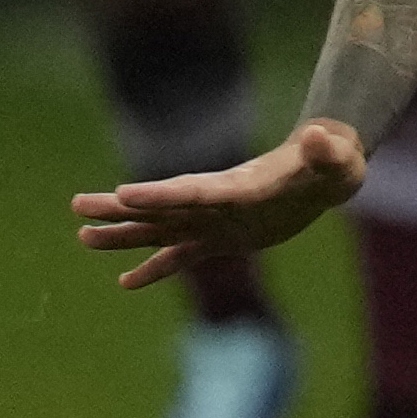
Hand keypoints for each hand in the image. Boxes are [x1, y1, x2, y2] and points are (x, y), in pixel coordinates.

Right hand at [73, 120, 366, 289]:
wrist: (326, 173)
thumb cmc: (334, 163)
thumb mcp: (337, 160)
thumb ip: (326, 152)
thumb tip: (319, 135)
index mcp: (240, 186)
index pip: (194, 190)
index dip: (162, 194)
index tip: (124, 193)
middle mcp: (218, 202)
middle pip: (163, 207)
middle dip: (122, 209)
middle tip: (78, 206)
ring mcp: (216, 221)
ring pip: (161, 230)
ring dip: (125, 236)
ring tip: (83, 238)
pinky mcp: (222, 239)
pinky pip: (182, 257)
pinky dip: (155, 269)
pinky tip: (125, 282)